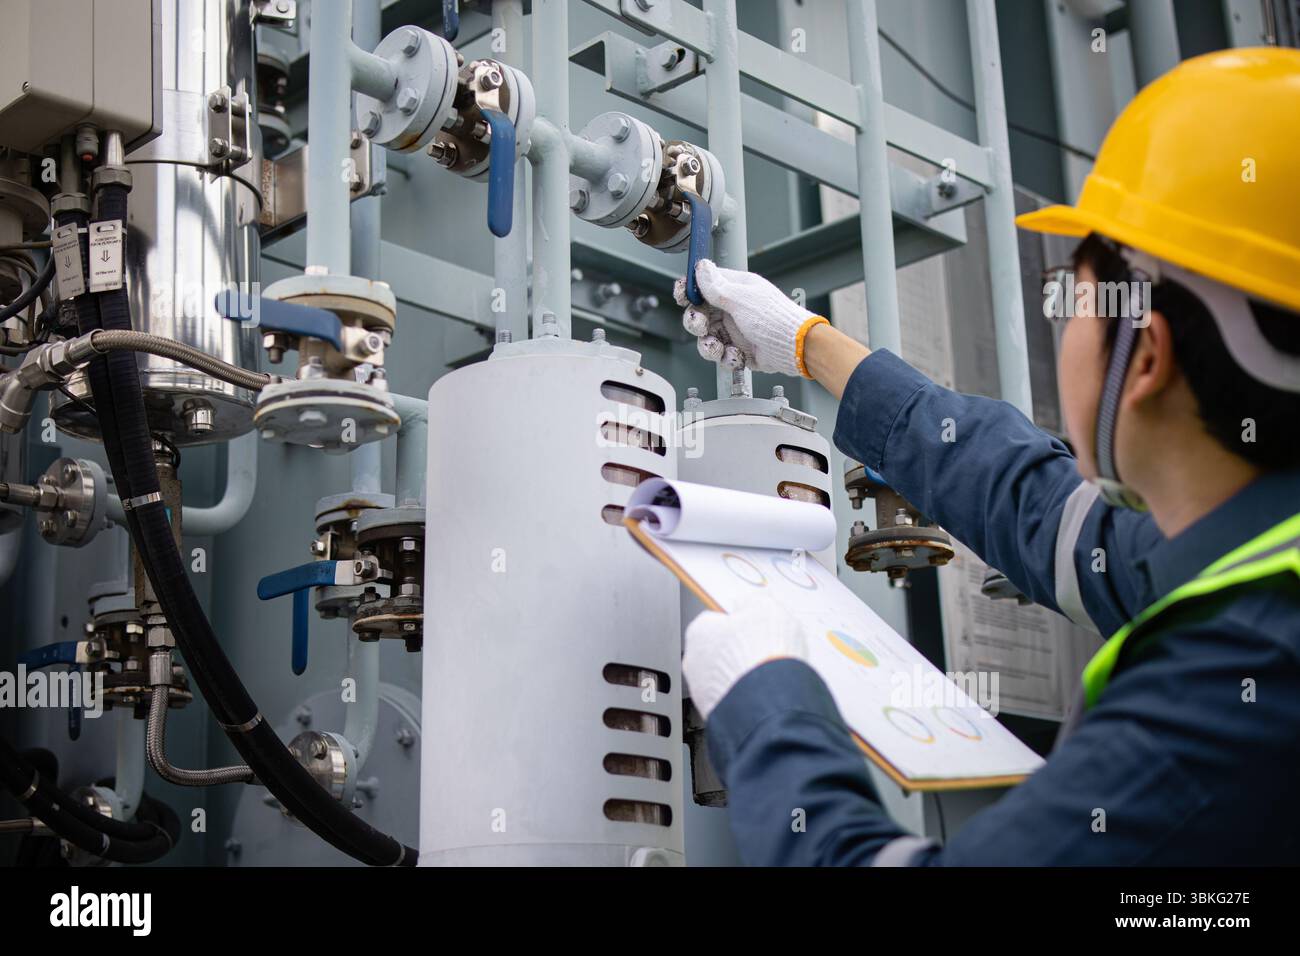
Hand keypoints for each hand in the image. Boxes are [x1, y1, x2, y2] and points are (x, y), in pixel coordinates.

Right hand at [674, 259, 827, 376]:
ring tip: (719, 348)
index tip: (683, 297)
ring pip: (706, 338)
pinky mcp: (739, 350)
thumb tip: (701, 266)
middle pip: (700, 315)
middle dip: (696, 323)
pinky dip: (726, 358)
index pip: (703, 286)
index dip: (690, 291)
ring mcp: (735, 330)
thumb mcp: (741, 299)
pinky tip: (737, 355)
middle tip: (701, 326)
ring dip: (709, 346)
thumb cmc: (775, 319)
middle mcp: (733, 309)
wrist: (794, 348)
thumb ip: (716, 286)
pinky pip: (721, 355)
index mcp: (735, 289)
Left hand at [682, 595, 809, 720]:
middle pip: (718, 650)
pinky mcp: (717, 715)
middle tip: (765, 650)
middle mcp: (694, 662)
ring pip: (725, 679)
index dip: (739, 623)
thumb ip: (753, 602)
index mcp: (699, 630)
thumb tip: (748, 602)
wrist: (770, 703)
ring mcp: (703, 692)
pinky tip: (767, 695)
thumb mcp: (766, 608)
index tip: (755, 626)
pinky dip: (748, 698)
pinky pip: (734, 700)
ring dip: (744, 676)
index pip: (715, 620)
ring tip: (770, 674)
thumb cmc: (763, 653)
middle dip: (740, 651)